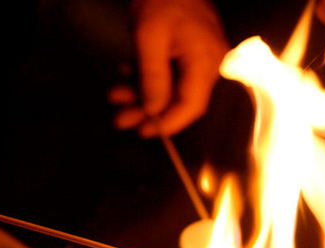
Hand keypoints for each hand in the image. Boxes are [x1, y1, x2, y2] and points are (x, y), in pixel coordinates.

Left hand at [110, 0, 227, 137]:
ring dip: (142, 94)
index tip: (143, 131)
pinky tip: (127, 73)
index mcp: (205, 60)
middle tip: (119, 119)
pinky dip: (148, 78)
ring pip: (172, 87)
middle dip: (147, 110)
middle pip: (180, 99)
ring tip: (115, 95)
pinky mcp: (190, 50)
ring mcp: (201, 56)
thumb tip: (153, 111)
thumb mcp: (149, 38)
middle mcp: (209, 63)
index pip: (192, 105)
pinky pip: (171, 73)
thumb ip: (152, 77)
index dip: (168, 123)